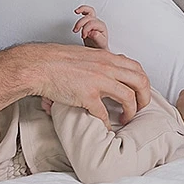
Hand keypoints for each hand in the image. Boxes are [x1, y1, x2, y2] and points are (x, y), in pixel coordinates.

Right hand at [29, 43, 150, 125]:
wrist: (39, 65)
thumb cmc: (58, 60)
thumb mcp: (86, 55)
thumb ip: (100, 62)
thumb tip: (109, 72)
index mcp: (107, 58)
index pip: (137, 68)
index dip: (142, 82)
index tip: (140, 93)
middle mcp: (107, 67)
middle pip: (140, 81)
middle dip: (144, 98)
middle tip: (140, 108)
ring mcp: (99, 81)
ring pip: (128, 97)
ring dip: (131, 111)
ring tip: (126, 118)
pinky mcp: (87, 95)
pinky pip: (104, 113)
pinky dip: (108, 123)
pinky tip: (107, 128)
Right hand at [73, 5, 108, 49]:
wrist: (99, 48)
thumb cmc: (100, 46)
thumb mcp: (100, 44)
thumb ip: (97, 38)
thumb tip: (93, 32)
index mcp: (101, 27)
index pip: (92, 23)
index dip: (86, 29)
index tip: (83, 36)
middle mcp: (98, 22)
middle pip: (89, 17)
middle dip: (80, 23)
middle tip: (76, 30)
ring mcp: (93, 21)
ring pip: (88, 11)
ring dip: (80, 15)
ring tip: (75, 22)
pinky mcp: (88, 22)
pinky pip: (86, 12)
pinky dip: (81, 10)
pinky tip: (76, 11)